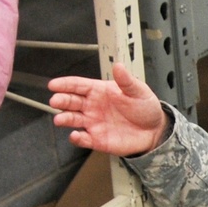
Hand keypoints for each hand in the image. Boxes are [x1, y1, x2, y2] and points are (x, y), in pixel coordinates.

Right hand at [48, 63, 168, 155]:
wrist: (154, 131)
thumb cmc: (145, 108)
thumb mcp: (138, 91)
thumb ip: (126, 81)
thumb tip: (118, 66)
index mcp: (100, 91)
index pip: (78, 85)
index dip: (65, 84)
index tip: (54, 85)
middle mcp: (93, 106)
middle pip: (72, 101)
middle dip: (61, 100)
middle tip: (55, 101)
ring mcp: (94, 123)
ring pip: (73, 119)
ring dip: (65, 119)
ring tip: (60, 119)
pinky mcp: (98, 140)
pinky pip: (84, 139)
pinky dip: (77, 138)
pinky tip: (75, 135)